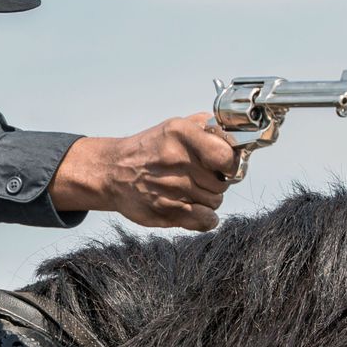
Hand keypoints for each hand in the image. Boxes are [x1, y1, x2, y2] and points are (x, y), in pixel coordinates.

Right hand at [48, 113, 237, 230]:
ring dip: (207, 199)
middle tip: (199, 178)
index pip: (227, 157)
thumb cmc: (147, 150)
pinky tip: (194, 209)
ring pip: (215, 202)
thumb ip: (205, 126)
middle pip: (223, 183)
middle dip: (216, 182)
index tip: (223, 166)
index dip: (230, 164)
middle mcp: (177, 160)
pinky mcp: (167, 211)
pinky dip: (205, 218)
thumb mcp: (174, 126)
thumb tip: (234, 133)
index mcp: (181, 135)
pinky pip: (206, 220)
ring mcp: (172, 188)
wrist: (112, 172)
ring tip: (189, 191)